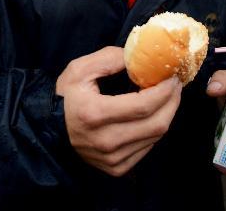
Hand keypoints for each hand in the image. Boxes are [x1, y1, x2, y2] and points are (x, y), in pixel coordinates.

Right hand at [56, 46, 181, 176]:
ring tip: (166, 97)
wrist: (49, 130)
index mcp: (95, 114)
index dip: (164, 91)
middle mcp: (106, 140)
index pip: (143, 105)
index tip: (172, 77)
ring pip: (155, 137)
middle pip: (156, 124)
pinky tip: (151, 115)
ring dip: (167, 115)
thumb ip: (108, 58)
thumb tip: (138, 57)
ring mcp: (112, 158)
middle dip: (173, 102)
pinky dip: (154, 130)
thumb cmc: (65, 97)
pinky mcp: (117, 168)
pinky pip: (147, 148)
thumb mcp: (79, 70)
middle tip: (175, 86)